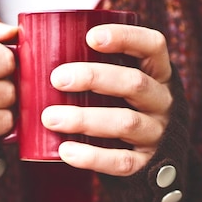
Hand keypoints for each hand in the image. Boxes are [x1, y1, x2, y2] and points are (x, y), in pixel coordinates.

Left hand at [41, 24, 172, 175]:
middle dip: (94, 77)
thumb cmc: (123, 110)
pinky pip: (121, 161)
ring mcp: (157, 134)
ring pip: (125, 123)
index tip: (91, 37)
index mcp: (158, 74)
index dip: (126, 38)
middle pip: (134, 83)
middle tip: (57, 79)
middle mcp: (162, 102)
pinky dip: (92, 156)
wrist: (150, 161)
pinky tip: (66, 151)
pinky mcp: (146, 164)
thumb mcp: (122, 85)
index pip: (153, 46)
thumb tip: (38, 49)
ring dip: (85, 119)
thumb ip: (98, 68)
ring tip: (50, 118)